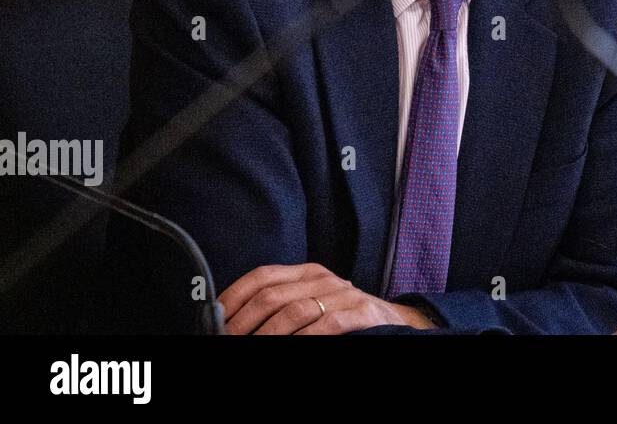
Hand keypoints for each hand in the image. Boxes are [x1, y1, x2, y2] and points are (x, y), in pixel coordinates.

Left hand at [217, 263, 437, 334]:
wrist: (394, 322)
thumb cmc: (344, 318)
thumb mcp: (312, 304)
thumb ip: (281, 306)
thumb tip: (232, 324)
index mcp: (307, 273)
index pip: (261, 276)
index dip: (234, 297)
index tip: (214, 321)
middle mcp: (322, 278)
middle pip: (271, 295)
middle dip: (243, 324)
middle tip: (228, 342)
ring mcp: (342, 294)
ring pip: (293, 311)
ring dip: (267, 335)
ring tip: (252, 349)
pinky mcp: (360, 312)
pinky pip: (325, 325)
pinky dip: (303, 340)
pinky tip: (291, 348)